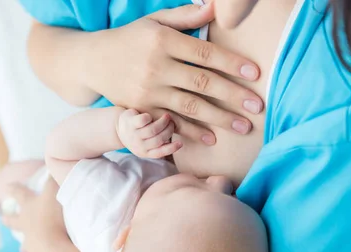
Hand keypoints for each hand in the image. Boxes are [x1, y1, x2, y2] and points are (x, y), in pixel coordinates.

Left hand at [1, 178, 65, 251]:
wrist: (53, 248)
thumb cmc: (54, 216)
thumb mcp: (56, 188)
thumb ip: (57, 175)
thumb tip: (57, 161)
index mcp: (30, 205)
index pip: (19, 193)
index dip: (14, 188)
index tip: (7, 185)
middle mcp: (26, 224)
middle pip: (15, 220)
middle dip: (10, 218)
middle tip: (4, 218)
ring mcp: (31, 244)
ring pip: (25, 243)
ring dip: (24, 244)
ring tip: (22, 250)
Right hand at [87, 3, 262, 144]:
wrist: (92, 61)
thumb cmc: (130, 38)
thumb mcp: (154, 21)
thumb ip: (186, 16)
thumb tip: (217, 6)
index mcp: (162, 40)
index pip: (205, 53)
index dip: (232, 63)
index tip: (256, 74)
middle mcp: (155, 66)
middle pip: (202, 83)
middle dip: (233, 95)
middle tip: (258, 106)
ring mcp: (147, 91)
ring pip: (190, 106)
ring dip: (219, 118)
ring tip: (244, 127)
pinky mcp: (140, 109)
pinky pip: (170, 122)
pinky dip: (191, 132)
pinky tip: (212, 138)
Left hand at [117, 109, 181, 157]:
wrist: (118, 126)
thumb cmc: (138, 134)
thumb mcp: (147, 142)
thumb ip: (160, 142)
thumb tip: (179, 140)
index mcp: (144, 152)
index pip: (159, 153)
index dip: (171, 149)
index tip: (181, 143)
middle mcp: (138, 146)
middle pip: (158, 139)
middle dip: (169, 131)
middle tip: (172, 123)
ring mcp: (133, 135)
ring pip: (152, 130)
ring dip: (163, 122)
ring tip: (167, 117)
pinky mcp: (130, 123)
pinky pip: (143, 120)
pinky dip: (150, 117)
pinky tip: (151, 116)